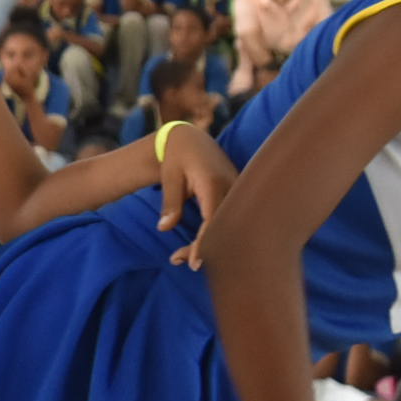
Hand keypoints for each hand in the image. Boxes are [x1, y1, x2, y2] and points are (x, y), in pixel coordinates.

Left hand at [155, 122, 235, 255]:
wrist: (190, 138)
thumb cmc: (177, 156)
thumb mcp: (169, 177)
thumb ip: (170, 203)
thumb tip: (163, 228)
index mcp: (213, 183)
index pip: (213, 220)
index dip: (205, 243)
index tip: (194, 262)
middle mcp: (231, 188)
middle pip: (223, 227)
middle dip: (204, 248)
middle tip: (176, 261)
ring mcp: (236, 191)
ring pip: (228, 225)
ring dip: (208, 243)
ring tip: (178, 258)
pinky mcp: (236, 195)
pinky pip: (229, 219)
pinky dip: (214, 234)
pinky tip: (197, 247)